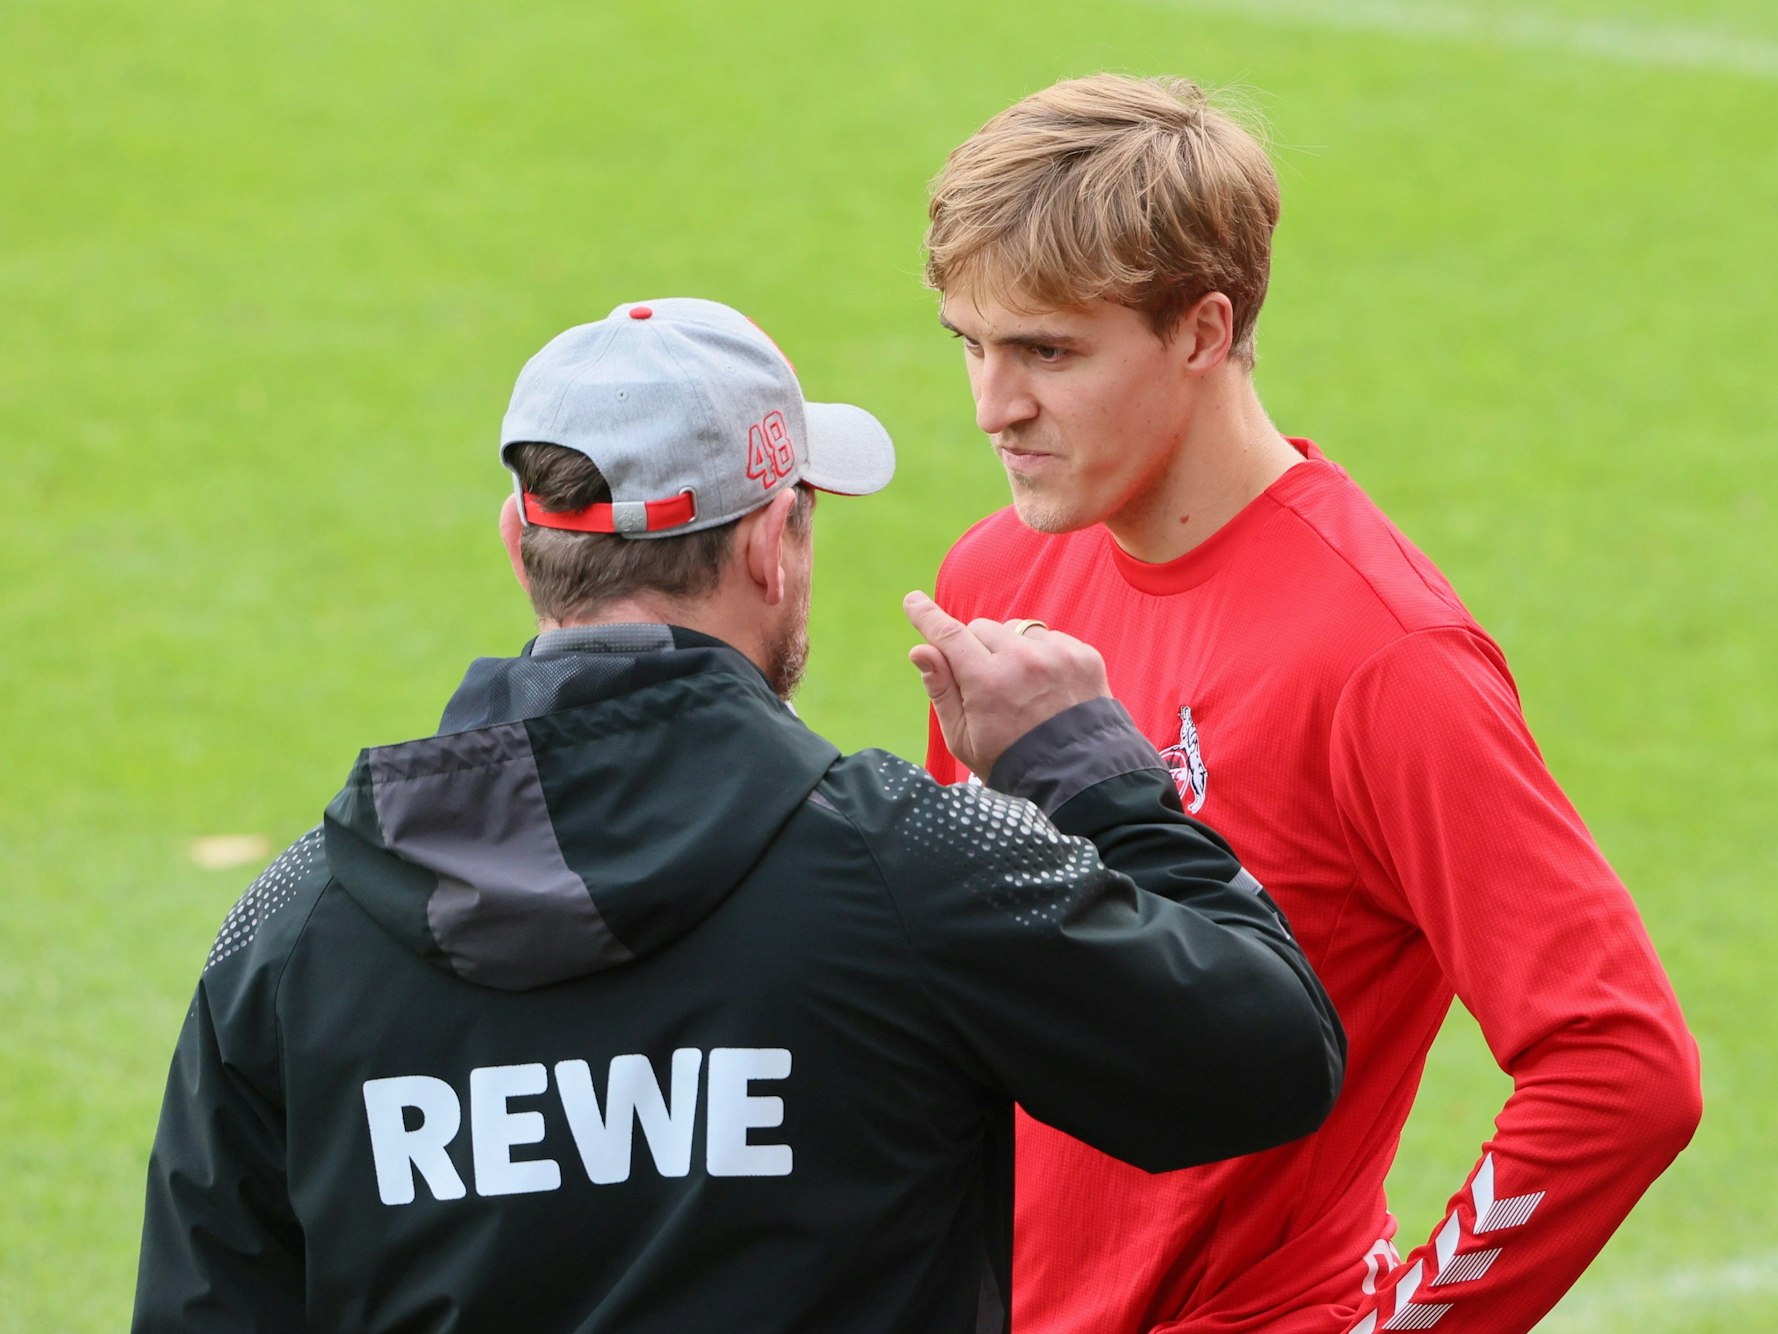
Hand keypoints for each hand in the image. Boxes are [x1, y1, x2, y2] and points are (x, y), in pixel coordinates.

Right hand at [904, 591, 1110, 777]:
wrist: (1078, 777)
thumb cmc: (1011, 761)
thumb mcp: (964, 738)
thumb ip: (941, 690)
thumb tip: (920, 650)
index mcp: (987, 682)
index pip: (949, 636)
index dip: (928, 617)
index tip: (914, 601)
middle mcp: (1022, 661)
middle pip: (980, 628)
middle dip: (975, 648)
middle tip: (984, 682)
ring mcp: (1057, 655)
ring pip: (1016, 629)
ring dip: (1010, 649)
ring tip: (1020, 688)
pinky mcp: (1083, 655)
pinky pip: (1048, 638)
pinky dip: (1041, 655)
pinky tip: (1046, 688)